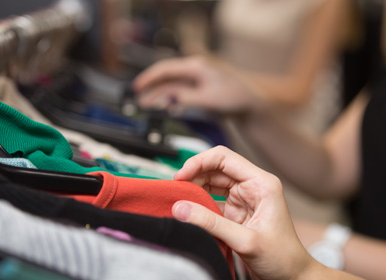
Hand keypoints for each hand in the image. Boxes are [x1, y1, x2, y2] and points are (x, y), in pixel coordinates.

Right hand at [133, 56, 262, 112]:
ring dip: (158, 94)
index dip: (150, 78)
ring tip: (145, 104)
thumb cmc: (233, 98)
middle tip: (138, 98)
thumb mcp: (208, 99)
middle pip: (166, 76)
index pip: (166, 69)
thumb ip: (185, 98)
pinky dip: (169, 99)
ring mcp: (196, 81)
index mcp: (196, 68)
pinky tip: (162, 106)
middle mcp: (194, 71)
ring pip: (172, 86)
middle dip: (151, 87)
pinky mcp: (198, 91)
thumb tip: (166, 98)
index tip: (138, 87)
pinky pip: (179, 92)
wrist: (248, 106)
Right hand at [170, 146, 316, 279]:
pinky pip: (211, 204)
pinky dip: (198, 208)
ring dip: (193, 191)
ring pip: (211, 186)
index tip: (180, 176)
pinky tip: (186, 214)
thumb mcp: (246, 241)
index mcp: (261, 184)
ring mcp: (243, 201)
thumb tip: (180, 208)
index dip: (199, 162)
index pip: (224, 158)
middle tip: (173, 191)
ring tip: (176, 201)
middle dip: (192, 177)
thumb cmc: (283, 259)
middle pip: (214, 170)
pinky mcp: (235, 216)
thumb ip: (211, 224)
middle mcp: (252, 187)